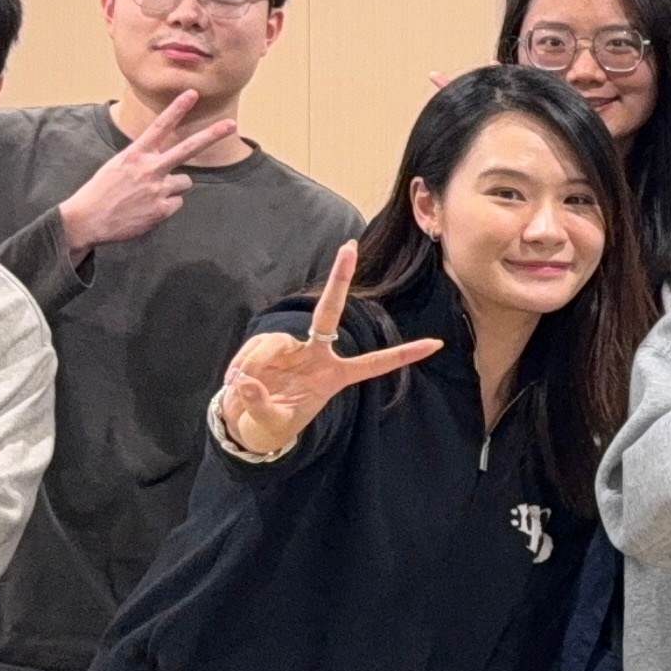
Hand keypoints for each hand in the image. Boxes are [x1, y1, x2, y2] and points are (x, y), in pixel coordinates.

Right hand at [57, 90, 242, 255]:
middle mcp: (150, 168)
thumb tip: (164, 163)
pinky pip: (177, 202)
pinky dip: (166, 206)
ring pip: (184, 181)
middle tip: (231, 125)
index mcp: (135, 154)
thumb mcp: (118, 165)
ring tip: (149, 194)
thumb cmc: (101, 191)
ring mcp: (158, 188)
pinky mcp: (163, 209)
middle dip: (211, 135)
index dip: (177, 109)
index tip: (192, 93)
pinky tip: (148, 209)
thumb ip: (142, 159)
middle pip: (188, 148)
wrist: (87, 220)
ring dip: (173, 186)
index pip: (160, 126)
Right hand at [218, 243, 446, 457]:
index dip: (402, 355)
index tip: (436, 344)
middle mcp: (317, 354)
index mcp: (334, 376)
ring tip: (241, 386)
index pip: (374, 364)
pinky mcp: (267, 348)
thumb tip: (246, 381)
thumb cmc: (275, 421)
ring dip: (255, 363)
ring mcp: (292, 348)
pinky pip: (255, 350)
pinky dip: (242, 366)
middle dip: (339, 280)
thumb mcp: (275, 421)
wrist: (250, 423)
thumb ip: (262, 404)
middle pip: (328, 313)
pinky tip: (235, 381)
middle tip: (349, 247)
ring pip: (274, 343)